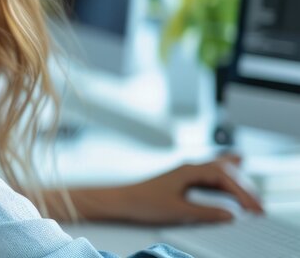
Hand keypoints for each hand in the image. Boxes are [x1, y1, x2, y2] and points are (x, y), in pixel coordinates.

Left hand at [119, 155, 263, 224]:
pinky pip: (210, 175)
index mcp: (189, 170)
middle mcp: (189, 167)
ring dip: (236, 183)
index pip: (224, 178)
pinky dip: (225, 180)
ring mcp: (186, 172)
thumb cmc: (144, 202)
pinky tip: (231, 182)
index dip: (242, 193)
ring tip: (252, 196)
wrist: (123, 200)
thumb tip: (229, 215)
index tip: (254, 208)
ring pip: (218, 171)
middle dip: (243, 188)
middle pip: (225, 172)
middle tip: (258, 206)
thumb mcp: (179, 211)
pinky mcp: (182, 179)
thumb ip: (206, 212)